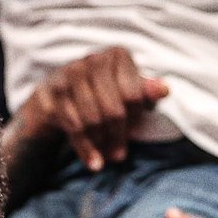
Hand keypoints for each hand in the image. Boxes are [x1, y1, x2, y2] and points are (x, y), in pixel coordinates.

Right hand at [20, 47, 168, 172]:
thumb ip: (146, 92)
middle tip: (120, 154)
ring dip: (101, 143)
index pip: (134, 95)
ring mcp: (70, 74)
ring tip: (107, 155)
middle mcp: (93, 59)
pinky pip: (73, 127)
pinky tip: (94, 162)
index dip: (136, 117)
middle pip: (113, 110)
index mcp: (117, 55)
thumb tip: (164, 90)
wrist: (56, 93)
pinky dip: (86, 149)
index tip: (134, 127)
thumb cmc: (102, 91)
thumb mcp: (127, 90)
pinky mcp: (53, 92)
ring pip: (92, 120)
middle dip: (118, 136)